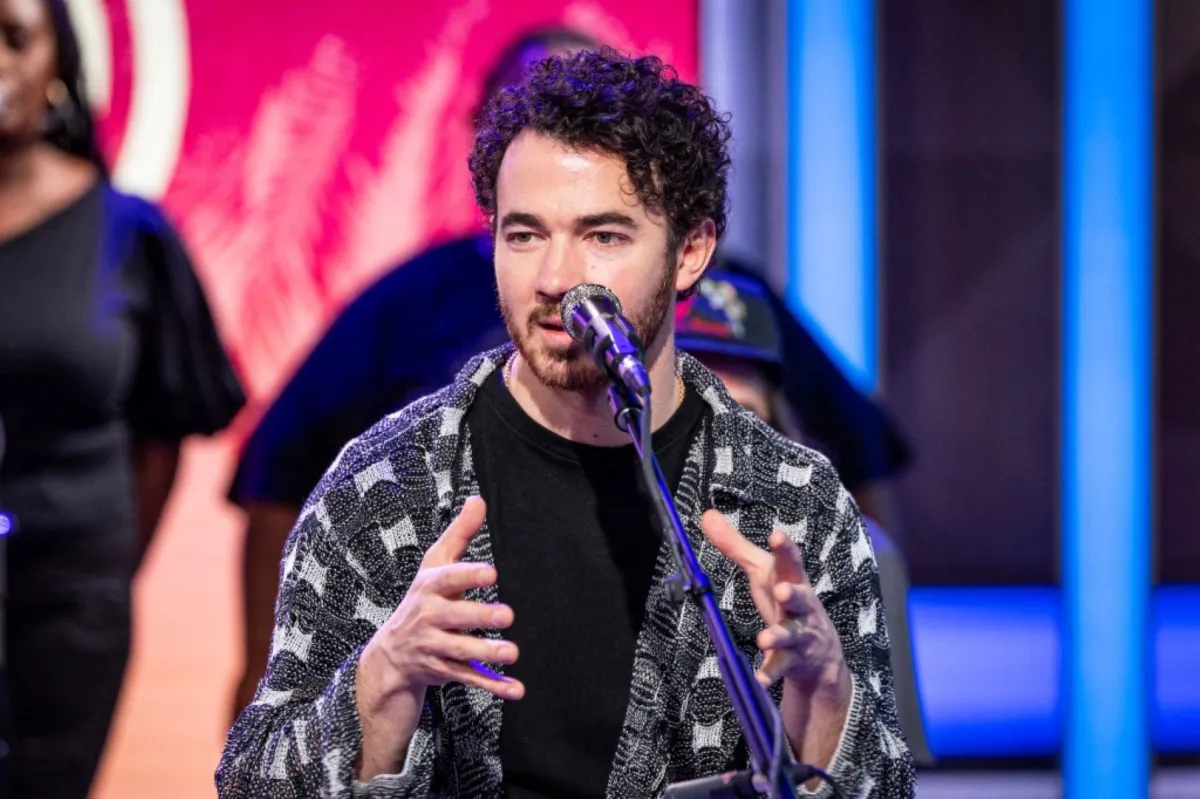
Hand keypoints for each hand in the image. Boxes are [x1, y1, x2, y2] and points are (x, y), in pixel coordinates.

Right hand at [360, 496, 523, 705]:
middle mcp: (429, 618)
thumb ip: (459, 534)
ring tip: (512, 652)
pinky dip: (493, 685)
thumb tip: (479, 499)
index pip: (448, 579)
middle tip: (507, 615)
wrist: (389, 656)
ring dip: (487, 652)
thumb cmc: (422, 600)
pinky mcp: (444, 671)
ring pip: (461, 650)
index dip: (468, 576)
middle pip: (455, 617)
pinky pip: (469, 678)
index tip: (491, 573)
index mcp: (431, 588)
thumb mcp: (435, 565)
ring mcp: (435, 647)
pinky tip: (516, 689)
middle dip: (479, 617)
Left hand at [701, 510, 846, 691]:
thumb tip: (707, 514)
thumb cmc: (785, 601)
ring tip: (764, 638)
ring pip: (791, 634)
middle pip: (800, 596)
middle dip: (793, 593)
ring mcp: (798, 634)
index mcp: (790, 580)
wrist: (819, 653)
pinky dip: (771, 674)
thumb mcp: (762, 572)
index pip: (791, 562)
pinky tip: (759, 680)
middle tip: (783, 590)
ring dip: (778, 635)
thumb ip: (735, 545)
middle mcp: (799, 606)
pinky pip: (780, 667)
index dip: (785, 549)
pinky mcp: (792, 660)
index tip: (778, 535)